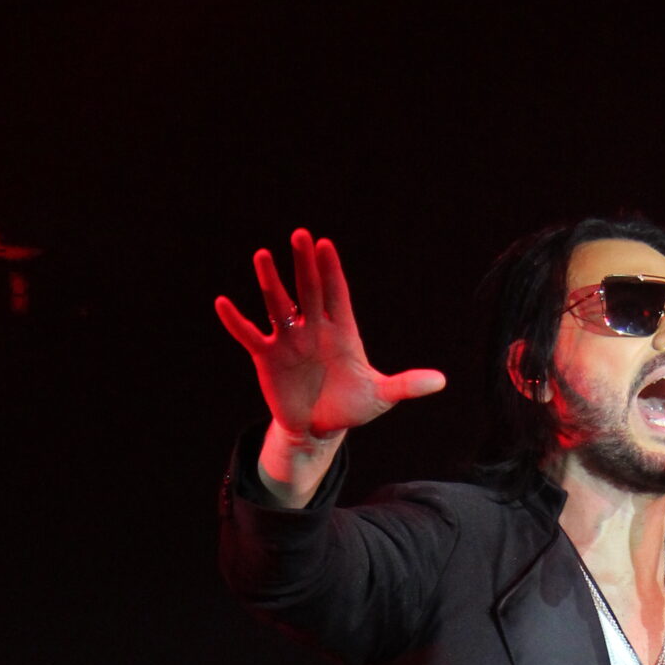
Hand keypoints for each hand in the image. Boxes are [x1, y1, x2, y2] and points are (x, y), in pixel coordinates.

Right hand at [213, 228, 444, 449]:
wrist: (320, 428)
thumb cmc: (352, 406)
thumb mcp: (381, 397)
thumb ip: (406, 385)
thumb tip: (441, 381)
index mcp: (341, 331)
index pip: (336, 294)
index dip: (331, 271)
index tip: (325, 246)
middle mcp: (313, 328)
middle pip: (308, 290)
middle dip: (304, 265)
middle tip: (300, 235)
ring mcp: (289, 339)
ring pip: (278, 305)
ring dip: (270, 282)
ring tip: (262, 255)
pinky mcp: (267, 357)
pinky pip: (249, 335)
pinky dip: (236, 321)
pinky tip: (222, 303)